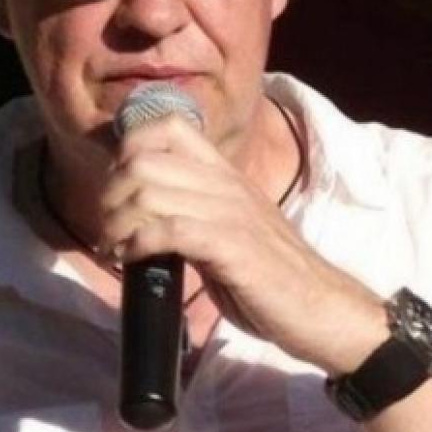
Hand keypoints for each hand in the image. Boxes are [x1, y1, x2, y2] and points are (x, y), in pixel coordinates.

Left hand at [98, 114, 385, 372]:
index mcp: (224, 172)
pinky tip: (132, 261)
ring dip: (118, 223)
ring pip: (148, 192)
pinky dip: (137, 244)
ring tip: (116, 248)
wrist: (321, 307)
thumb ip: (191, 211)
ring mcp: (229, 212)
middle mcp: (224, 182)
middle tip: (109, 227)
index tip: (117, 188)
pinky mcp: (231, 246)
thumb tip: (141, 212)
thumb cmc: (271, 275)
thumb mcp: (228, 228)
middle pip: (143, 159)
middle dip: (111, 194)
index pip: (167, 125)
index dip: (128, 148)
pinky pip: (168, 229)